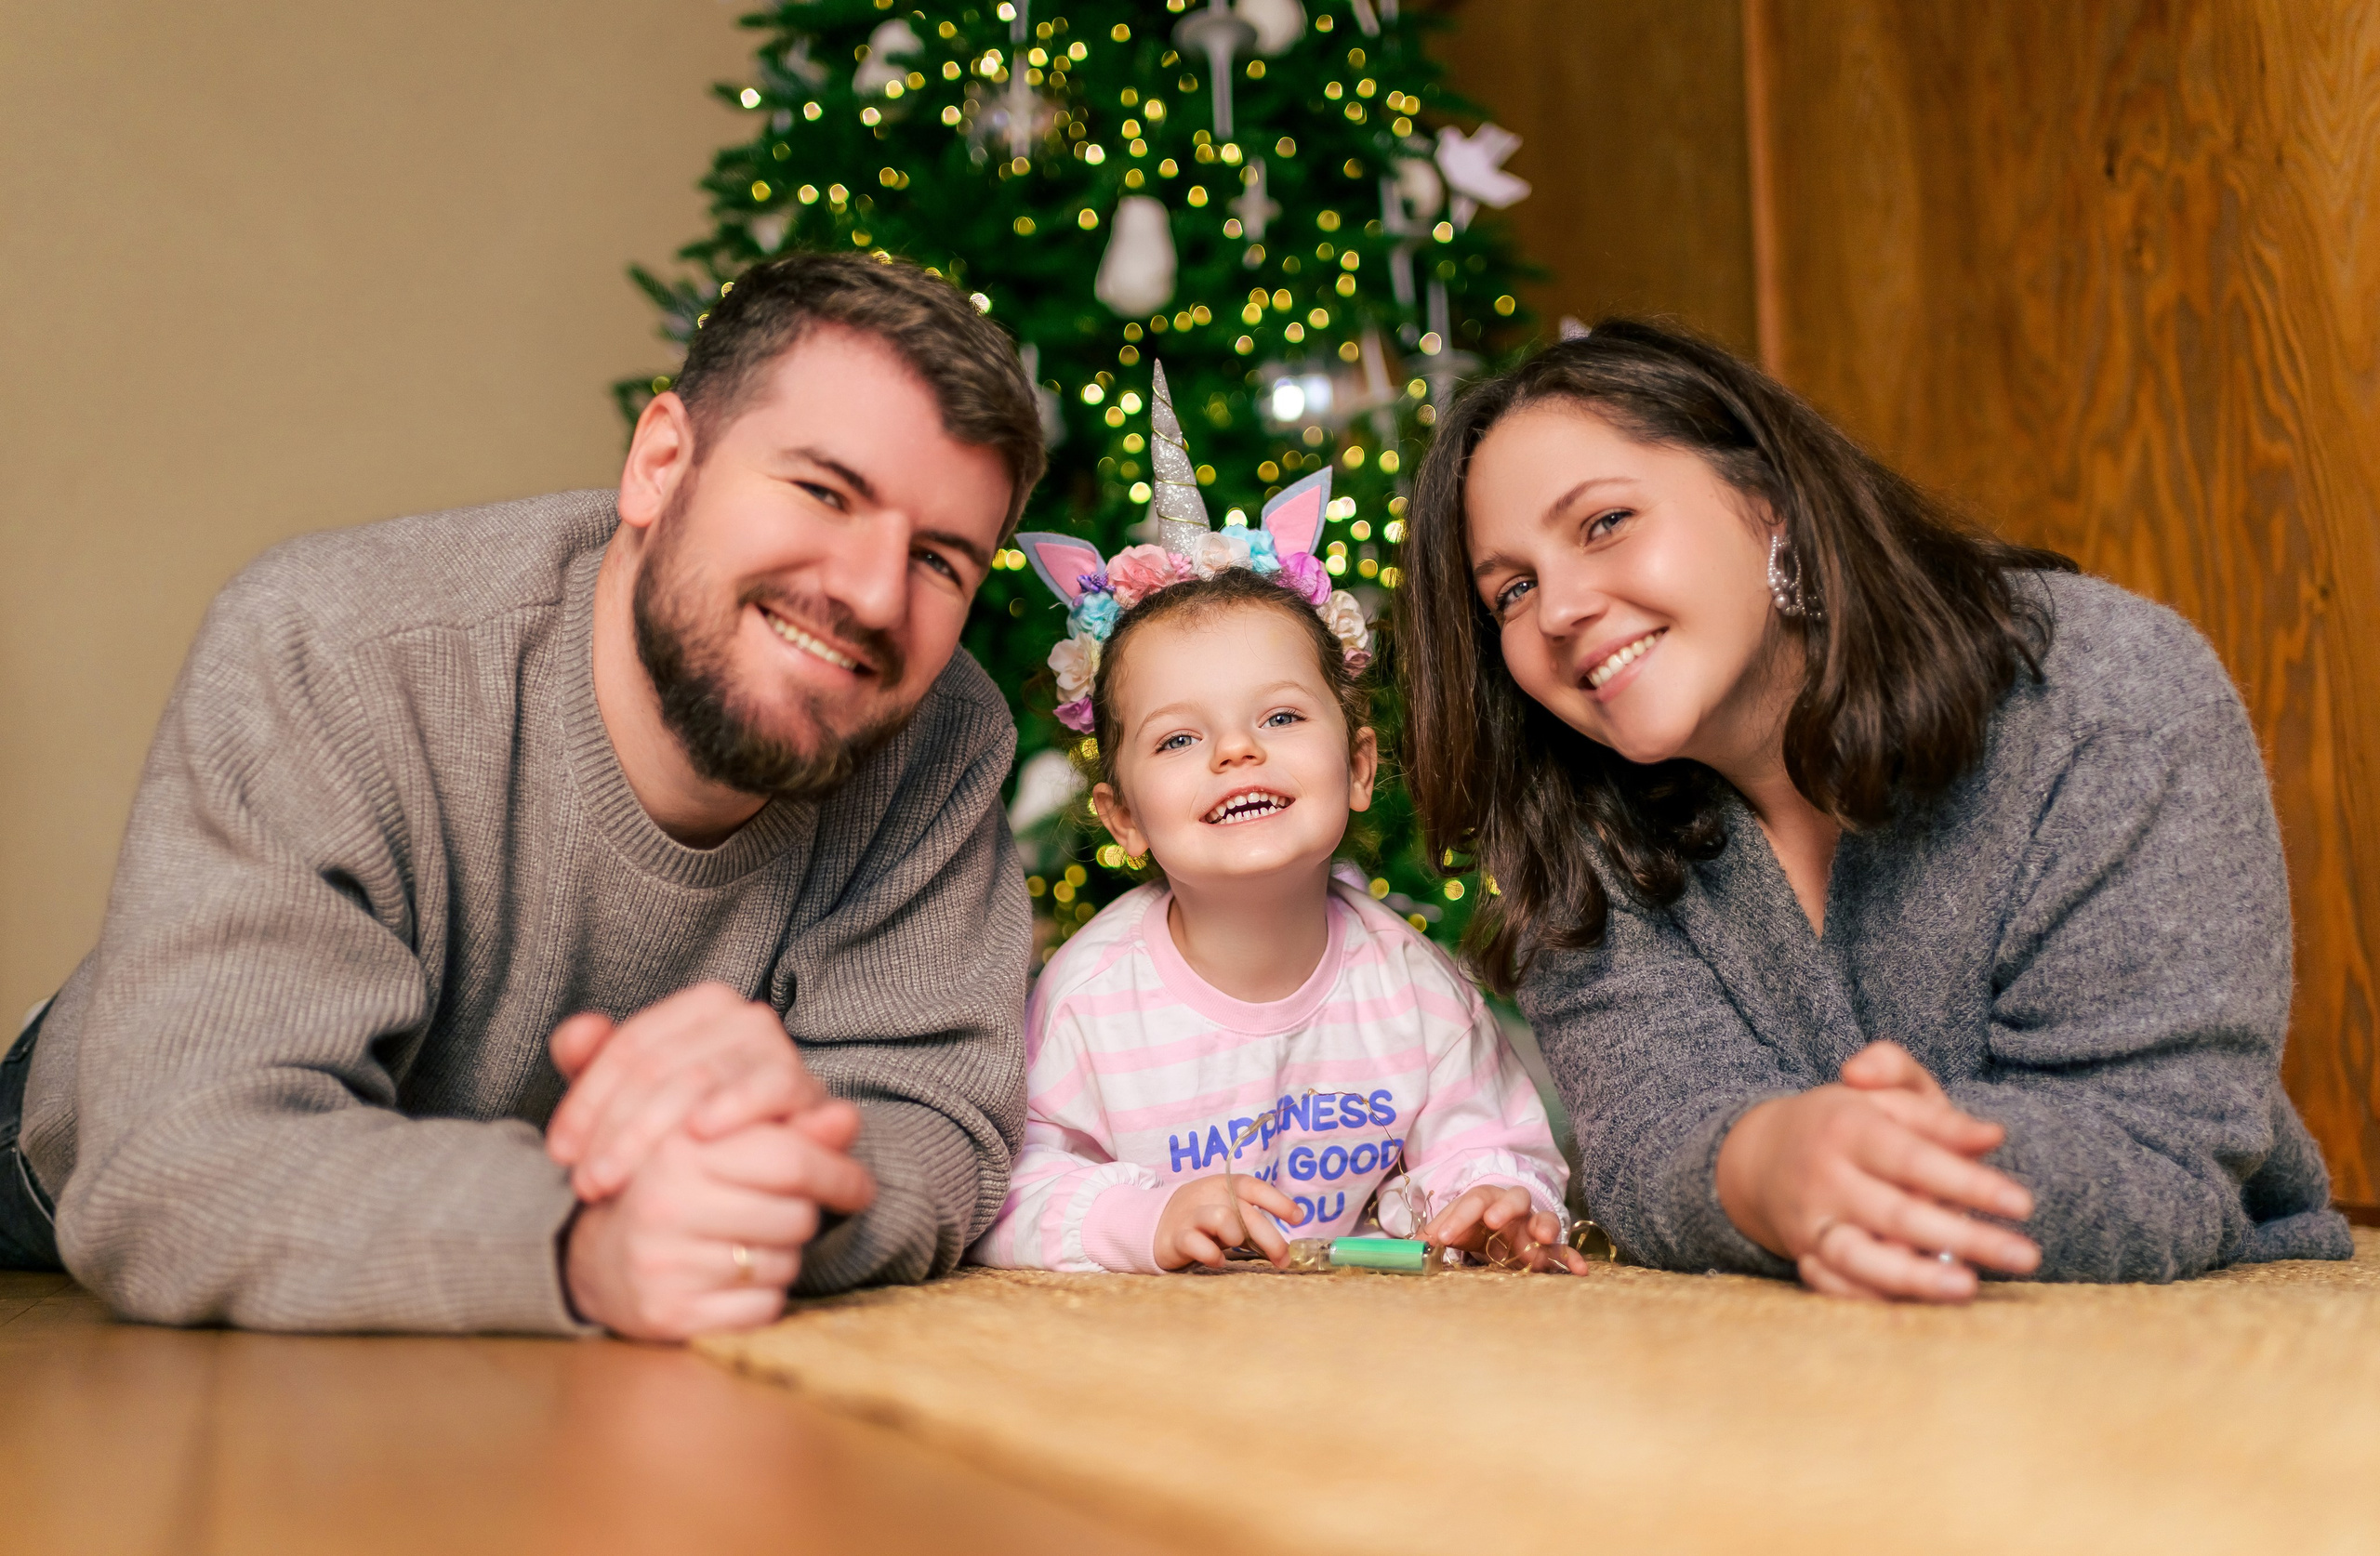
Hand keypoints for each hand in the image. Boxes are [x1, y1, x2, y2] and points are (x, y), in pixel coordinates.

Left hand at [545, 983, 850, 1200]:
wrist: (769, 1173)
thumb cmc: (696, 1134)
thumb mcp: (638, 1101)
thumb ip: (596, 1064)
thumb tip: (574, 1035)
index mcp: (705, 1006)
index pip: (631, 1047)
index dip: (587, 1101)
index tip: (561, 1153)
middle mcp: (744, 1016)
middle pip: (659, 1065)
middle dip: (615, 1127)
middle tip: (585, 1181)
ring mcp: (777, 1047)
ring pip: (697, 1079)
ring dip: (651, 1132)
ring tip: (615, 1180)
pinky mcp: (804, 1083)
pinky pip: (765, 1088)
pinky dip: (734, 1106)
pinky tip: (699, 1133)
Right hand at [562, 1105, 874, 1340]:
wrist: (600, 1259)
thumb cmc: (683, 1191)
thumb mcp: (727, 1145)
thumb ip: (791, 1128)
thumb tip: (848, 1117)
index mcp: (682, 1146)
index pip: (790, 1158)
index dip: (839, 1173)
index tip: (861, 1187)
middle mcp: (668, 1201)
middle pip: (796, 1215)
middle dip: (802, 1217)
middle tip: (780, 1216)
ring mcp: (665, 1261)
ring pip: (784, 1264)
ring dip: (782, 1257)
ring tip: (745, 1244)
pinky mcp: (670, 1313)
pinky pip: (761, 1308)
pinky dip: (761, 1299)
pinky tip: (732, 1283)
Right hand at [1153, 1173, 1299, 1270]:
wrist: (1157, 1223)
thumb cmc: (1204, 1220)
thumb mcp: (1229, 1212)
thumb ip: (1251, 1223)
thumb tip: (1283, 1246)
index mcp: (1226, 1185)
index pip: (1255, 1187)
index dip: (1278, 1201)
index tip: (1298, 1218)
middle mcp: (1210, 1195)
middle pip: (1247, 1213)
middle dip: (1271, 1238)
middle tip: (1282, 1259)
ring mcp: (1192, 1215)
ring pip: (1222, 1219)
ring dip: (1236, 1237)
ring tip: (1233, 1247)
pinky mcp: (1177, 1236)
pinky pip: (1197, 1244)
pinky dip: (1212, 1255)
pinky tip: (1217, 1260)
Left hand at [1422, 1184, 1590, 1273]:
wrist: (1500, 1228)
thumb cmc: (1474, 1228)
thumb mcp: (1454, 1229)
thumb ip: (1436, 1235)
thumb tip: (1412, 1247)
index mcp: (1485, 1201)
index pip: (1472, 1200)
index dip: (1457, 1216)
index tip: (1441, 1237)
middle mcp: (1513, 1209)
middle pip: (1514, 1197)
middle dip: (1504, 1207)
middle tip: (1493, 1220)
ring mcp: (1534, 1226)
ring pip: (1545, 1218)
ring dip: (1545, 1225)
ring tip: (1544, 1237)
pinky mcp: (1550, 1247)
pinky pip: (1564, 1250)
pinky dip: (1572, 1258)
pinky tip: (1579, 1270)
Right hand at [1716, 1041, 2040, 1301]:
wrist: (1759, 1154)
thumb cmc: (1844, 1121)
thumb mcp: (1885, 1097)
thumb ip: (1935, 1111)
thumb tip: (1991, 1136)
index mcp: (1847, 1126)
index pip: (1915, 1158)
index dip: (1969, 1183)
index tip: (2022, 1204)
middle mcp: (1825, 1176)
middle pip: (1898, 1214)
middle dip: (1963, 1238)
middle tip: (2026, 1256)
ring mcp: (1811, 1220)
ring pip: (1859, 1258)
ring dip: (1913, 1279)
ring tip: (1967, 1287)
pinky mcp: (1804, 1254)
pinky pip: (1836, 1286)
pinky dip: (1874, 1299)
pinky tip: (1921, 1306)